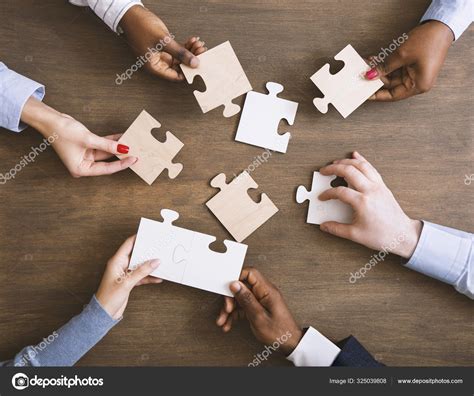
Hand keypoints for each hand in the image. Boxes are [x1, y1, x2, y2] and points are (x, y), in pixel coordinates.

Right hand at [21, 97, 136, 176]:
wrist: (50, 120)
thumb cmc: (62, 132)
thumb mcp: (88, 139)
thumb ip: (107, 145)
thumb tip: (124, 148)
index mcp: (81, 169)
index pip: (106, 169)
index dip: (121, 164)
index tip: (133, 159)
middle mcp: (83, 164)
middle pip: (107, 161)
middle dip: (121, 155)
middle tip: (136, 152)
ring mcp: (85, 155)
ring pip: (106, 152)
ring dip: (117, 147)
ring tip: (132, 143)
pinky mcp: (87, 146)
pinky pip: (102, 145)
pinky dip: (111, 141)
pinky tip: (122, 137)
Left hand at [96, 235, 161, 319]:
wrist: (104, 313)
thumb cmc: (109, 297)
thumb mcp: (127, 283)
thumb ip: (142, 271)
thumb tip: (155, 262)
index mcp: (116, 262)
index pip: (128, 245)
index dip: (138, 238)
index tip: (148, 235)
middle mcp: (121, 266)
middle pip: (136, 254)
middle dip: (147, 252)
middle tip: (158, 248)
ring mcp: (125, 274)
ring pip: (140, 266)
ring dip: (150, 266)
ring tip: (161, 263)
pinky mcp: (129, 282)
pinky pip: (141, 276)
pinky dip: (149, 277)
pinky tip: (157, 278)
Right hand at [120, 5, 206, 80]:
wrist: (131, 13)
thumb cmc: (140, 26)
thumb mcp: (163, 41)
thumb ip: (179, 52)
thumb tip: (194, 63)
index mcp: (154, 67)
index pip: (175, 76)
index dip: (188, 72)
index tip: (199, 66)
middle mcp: (158, 63)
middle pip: (180, 66)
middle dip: (192, 59)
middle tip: (202, 51)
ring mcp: (161, 54)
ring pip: (181, 57)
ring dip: (191, 51)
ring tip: (199, 44)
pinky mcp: (164, 46)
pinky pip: (178, 50)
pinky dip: (186, 46)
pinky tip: (193, 40)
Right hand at [216, 268, 302, 355]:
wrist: (289, 344)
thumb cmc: (279, 332)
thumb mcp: (259, 317)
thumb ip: (246, 299)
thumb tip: (235, 284)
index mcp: (267, 290)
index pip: (250, 273)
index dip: (236, 277)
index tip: (227, 288)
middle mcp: (264, 292)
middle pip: (242, 286)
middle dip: (231, 298)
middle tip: (226, 309)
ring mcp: (261, 300)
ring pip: (240, 298)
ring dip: (230, 309)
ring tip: (223, 321)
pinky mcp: (258, 307)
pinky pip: (243, 306)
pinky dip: (235, 314)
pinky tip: (229, 323)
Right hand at [318, 152, 421, 258]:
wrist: (402, 235)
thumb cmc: (382, 236)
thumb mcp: (355, 235)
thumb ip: (337, 229)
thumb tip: (325, 225)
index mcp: (362, 202)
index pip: (340, 192)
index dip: (328, 193)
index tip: (323, 197)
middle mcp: (371, 190)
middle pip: (349, 171)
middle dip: (333, 168)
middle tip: (324, 171)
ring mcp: (378, 186)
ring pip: (361, 166)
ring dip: (347, 161)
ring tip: (336, 162)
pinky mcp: (383, 186)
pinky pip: (371, 168)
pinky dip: (362, 160)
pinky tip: (356, 156)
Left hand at [366, 21, 452, 100]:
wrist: (441, 25)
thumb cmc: (428, 41)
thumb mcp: (401, 55)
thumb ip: (384, 67)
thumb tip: (370, 76)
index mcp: (419, 85)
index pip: (393, 96)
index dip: (378, 95)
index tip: (365, 93)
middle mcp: (418, 82)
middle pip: (391, 85)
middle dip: (376, 78)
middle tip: (363, 74)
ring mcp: (415, 73)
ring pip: (391, 76)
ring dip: (380, 69)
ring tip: (367, 64)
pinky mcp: (413, 65)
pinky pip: (396, 68)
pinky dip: (386, 64)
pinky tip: (375, 60)